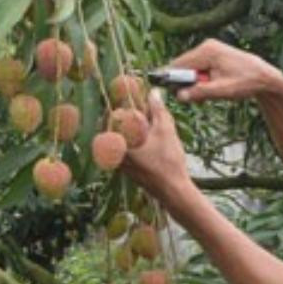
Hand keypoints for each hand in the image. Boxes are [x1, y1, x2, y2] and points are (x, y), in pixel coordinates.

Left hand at [121, 90, 194, 207]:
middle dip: (123, 119)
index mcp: (120, 145)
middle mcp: (116, 156)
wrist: (174, 191)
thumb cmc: (168, 162)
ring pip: (120, 142)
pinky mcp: (130, 171)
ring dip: (129, 131)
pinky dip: (134, 142)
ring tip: (144, 121)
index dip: (115, 108)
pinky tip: (148, 138)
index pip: (108, 121)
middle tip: (134, 108)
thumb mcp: (165, 131)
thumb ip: (158, 110)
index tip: (122, 98)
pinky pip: (126, 152)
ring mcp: (122, 165)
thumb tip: (153, 92)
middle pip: (113, 132)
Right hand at [168, 39, 282, 102]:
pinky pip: (199, 67)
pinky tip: (213, 86)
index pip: (178, 64)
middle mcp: (207, 46)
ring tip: (210, 92)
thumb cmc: (247, 82)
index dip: (172, 79)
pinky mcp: (214, 54)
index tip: (174, 93)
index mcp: (207, 51)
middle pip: (183, 65)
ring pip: (191, 68)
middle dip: (187, 82)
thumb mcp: (223, 90)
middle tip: (197, 97)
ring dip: (195, 82)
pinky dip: (202, 79)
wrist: (265, 77)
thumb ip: (200, 92)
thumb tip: (180, 96)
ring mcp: (210, 48)